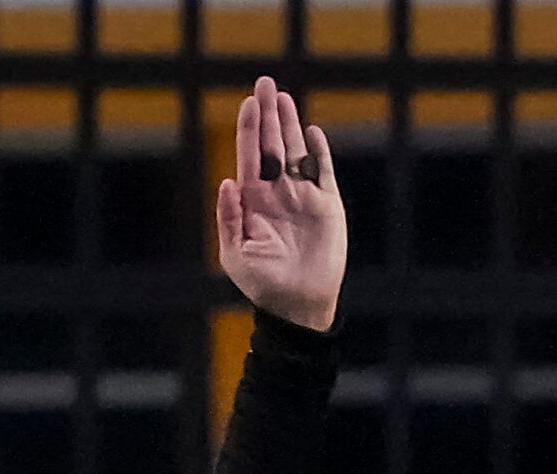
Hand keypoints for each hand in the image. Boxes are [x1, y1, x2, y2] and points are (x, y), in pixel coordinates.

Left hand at [217, 76, 344, 332]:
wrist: (298, 306)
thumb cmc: (263, 284)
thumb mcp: (235, 254)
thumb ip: (229, 217)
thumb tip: (228, 181)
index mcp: (254, 200)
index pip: (250, 154)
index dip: (249, 128)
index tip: (248, 103)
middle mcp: (278, 193)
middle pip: (272, 144)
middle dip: (268, 114)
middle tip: (264, 83)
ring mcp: (303, 198)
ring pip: (295, 152)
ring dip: (289, 125)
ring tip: (283, 98)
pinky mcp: (328, 208)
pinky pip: (323, 173)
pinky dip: (318, 153)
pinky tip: (311, 132)